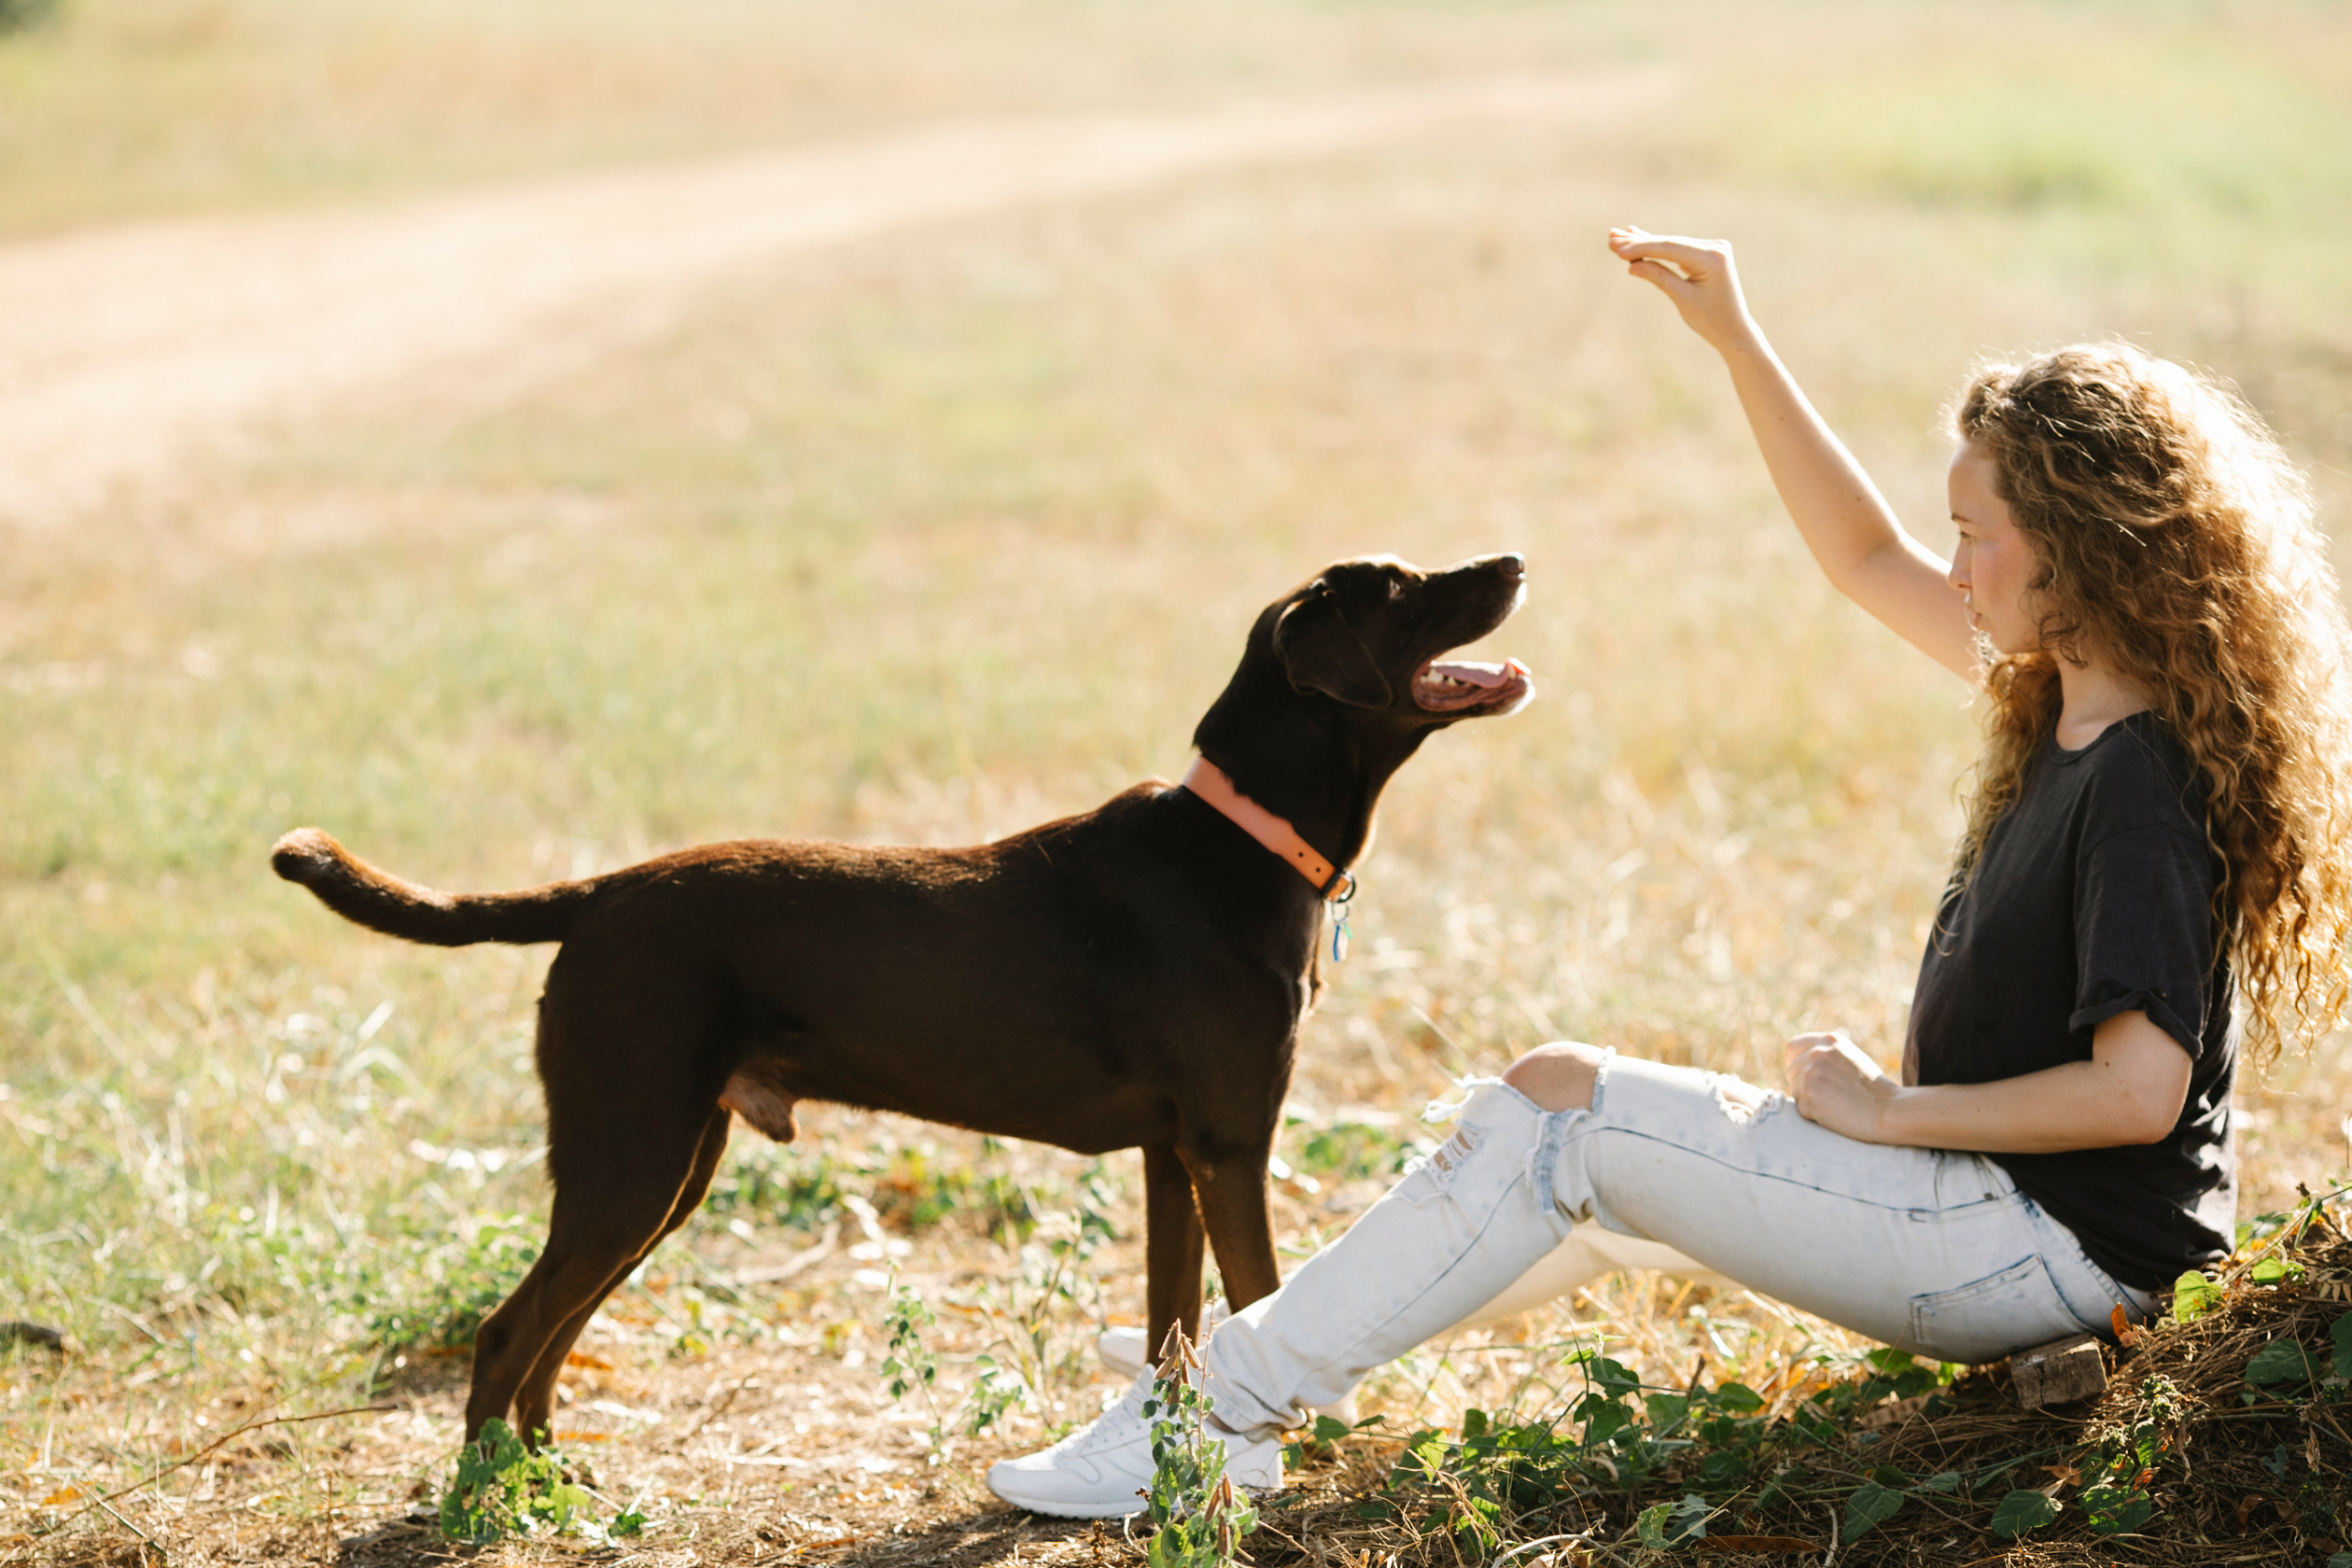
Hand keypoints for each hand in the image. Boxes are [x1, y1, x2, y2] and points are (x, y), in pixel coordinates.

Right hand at [1607, 227, 1757, 353]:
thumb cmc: (1711, 320)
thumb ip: (1659, 277)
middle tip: (1611, 240)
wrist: (1734, 329)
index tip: (1617, 249)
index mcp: (1712, 258)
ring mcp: (1712, 248)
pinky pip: (1677, 250)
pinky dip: (1658, 248)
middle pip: (1669, 243)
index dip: (1641, 247)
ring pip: (1670, 245)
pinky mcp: (1707, 253)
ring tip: (1617, 237)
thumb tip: (1632, 265)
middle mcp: (1715, 247)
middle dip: (1639, 243)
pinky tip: (1638, 236)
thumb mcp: (1682, 299)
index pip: (1670, 248)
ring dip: (1644, 243)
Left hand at [1783, 1030, 1899, 1142]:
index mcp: (1830, 1040)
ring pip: (1795, 1090)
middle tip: (1829, 1096)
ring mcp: (1812, 1072)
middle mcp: (1818, 1052)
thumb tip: (1797, 1064)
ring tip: (1837, 1104)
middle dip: (1802, 1084)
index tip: (1807, 1077)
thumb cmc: (1873, 1091)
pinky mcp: (1810, 1094)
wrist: (1890, 1110)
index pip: (1794, 1047)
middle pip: (1791, 1070)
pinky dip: (1814, 1114)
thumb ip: (1826, 1056)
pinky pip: (1800, 1107)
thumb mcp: (1850, 1060)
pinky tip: (1836, 1113)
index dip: (1797, 1064)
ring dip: (1809, 1100)